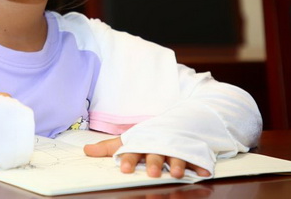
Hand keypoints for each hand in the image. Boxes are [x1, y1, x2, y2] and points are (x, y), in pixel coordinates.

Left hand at [83, 137, 210, 178]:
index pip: (134, 151)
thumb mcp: (131, 139)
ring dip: (178, 164)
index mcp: (143, 143)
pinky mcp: (194, 150)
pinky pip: (199, 158)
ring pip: (177, 156)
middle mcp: (160, 145)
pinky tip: (204, 171)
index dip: (129, 159)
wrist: (183, 118)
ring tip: (177, 173)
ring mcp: (178, 147)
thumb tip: (86, 151)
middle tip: (152, 173)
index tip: (124, 168)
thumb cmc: (152, 134)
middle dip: (154, 163)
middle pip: (156, 154)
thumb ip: (110, 147)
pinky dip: (201, 164)